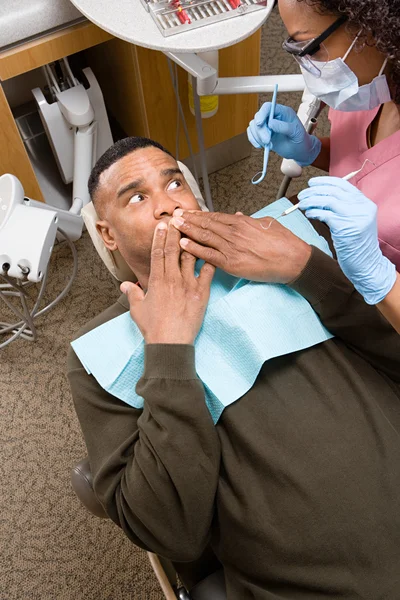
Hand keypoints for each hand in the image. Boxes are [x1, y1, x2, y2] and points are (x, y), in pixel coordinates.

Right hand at [120, 221, 214, 343]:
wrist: (170, 343)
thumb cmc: (154, 328)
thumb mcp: (138, 310)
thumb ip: (133, 294)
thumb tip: (126, 286)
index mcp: (157, 281)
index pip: (157, 253)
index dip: (159, 237)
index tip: (162, 226)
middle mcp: (172, 279)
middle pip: (173, 250)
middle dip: (175, 232)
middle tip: (178, 219)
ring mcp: (188, 285)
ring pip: (190, 257)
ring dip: (192, 242)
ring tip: (195, 228)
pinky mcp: (202, 293)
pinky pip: (208, 272)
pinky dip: (210, 260)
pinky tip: (213, 250)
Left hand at [170, 210, 311, 283]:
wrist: (293, 260)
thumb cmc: (284, 243)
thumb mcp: (267, 224)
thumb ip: (250, 220)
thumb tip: (239, 215)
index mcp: (242, 222)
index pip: (215, 217)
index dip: (199, 215)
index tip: (187, 212)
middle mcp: (234, 232)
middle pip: (205, 224)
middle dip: (188, 219)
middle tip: (173, 215)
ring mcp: (231, 247)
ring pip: (204, 236)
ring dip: (186, 230)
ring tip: (173, 225)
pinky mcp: (231, 263)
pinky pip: (208, 254)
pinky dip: (194, 248)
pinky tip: (182, 244)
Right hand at [247, 103, 320, 166]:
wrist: (298, 150)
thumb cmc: (300, 139)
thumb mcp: (296, 132)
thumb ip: (284, 127)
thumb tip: (270, 123)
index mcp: (282, 112)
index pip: (268, 107)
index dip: (262, 113)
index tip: (259, 124)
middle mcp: (272, 117)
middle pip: (258, 118)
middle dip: (260, 131)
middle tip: (267, 141)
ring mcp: (266, 126)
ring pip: (253, 126)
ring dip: (257, 137)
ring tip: (268, 145)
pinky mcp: (262, 134)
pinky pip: (252, 134)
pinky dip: (254, 140)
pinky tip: (261, 146)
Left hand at [298, 176, 396, 304]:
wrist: (367, 265)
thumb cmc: (356, 245)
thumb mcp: (353, 222)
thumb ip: (342, 209)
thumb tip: (319, 197)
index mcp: (365, 204)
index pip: (344, 185)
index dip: (325, 182)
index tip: (312, 183)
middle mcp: (362, 207)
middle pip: (334, 191)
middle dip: (315, 190)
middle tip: (302, 193)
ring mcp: (356, 217)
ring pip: (328, 200)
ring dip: (312, 200)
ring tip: (301, 203)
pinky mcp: (346, 227)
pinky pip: (325, 214)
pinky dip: (314, 212)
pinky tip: (309, 213)